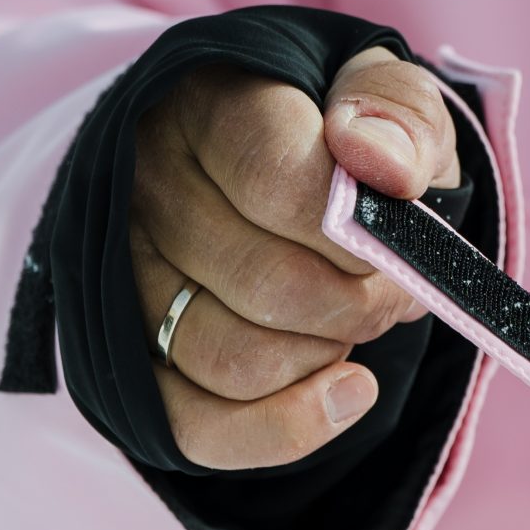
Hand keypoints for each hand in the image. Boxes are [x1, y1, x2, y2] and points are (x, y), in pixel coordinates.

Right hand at [130, 47, 460, 468]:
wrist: (312, 186)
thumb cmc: (353, 140)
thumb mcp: (395, 101)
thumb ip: (400, 113)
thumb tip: (380, 164)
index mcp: (210, 103)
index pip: (277, 181)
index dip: (360, 233)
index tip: (402, 240)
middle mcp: (147, 187)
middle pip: (267, 284)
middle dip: (363, 303)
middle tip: (397, 287)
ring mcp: (127, 278)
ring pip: (233, 359)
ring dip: (327, 356)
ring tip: (356, 318)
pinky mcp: (133, 358)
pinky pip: (197, 427)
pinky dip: (288, 428)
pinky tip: (346, 393)